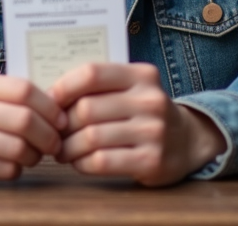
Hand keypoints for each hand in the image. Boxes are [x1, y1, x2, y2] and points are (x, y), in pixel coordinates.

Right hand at [0, 71, 65, 183]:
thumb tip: (61, 105)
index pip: (24, 90)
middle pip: (24, 120)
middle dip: (49, 135)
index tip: (61, 119)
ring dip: (35, 155)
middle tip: (55, 142)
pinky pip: (5, 170)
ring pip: (18, 149)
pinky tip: (12, 164)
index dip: (50, 107)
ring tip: (33, 154)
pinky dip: (17, 169)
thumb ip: (15, 94)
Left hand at [50, 63, 226, 186]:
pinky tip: (79, 162)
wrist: (188, 141)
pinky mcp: (152, 161)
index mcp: (141, 75)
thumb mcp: (132, 88)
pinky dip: (82, 164)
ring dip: (68, 148)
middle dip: (62, 124)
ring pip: (91, 137)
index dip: (63, 87)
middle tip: (53, 133)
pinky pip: (102, 161)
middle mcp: (150, 100)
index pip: (92, 73)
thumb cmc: (144, 113)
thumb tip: (49, 95)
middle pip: (86, 109)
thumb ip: (100, 85)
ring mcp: (153, 131)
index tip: (50, 101)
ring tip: (62, 151)